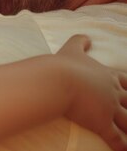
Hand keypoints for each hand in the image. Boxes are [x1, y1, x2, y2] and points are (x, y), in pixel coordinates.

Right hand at [57, 34, 126, 150]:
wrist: (57, 80)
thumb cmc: (63, 65)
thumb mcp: (72, 49)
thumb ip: (79, 41)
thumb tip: (86, 37)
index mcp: (107, 76)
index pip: (125, 81)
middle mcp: (112, 93)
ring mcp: (109, 109)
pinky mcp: (102, 123)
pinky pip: (116, 138)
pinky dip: (121, 145)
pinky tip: (124, 150)